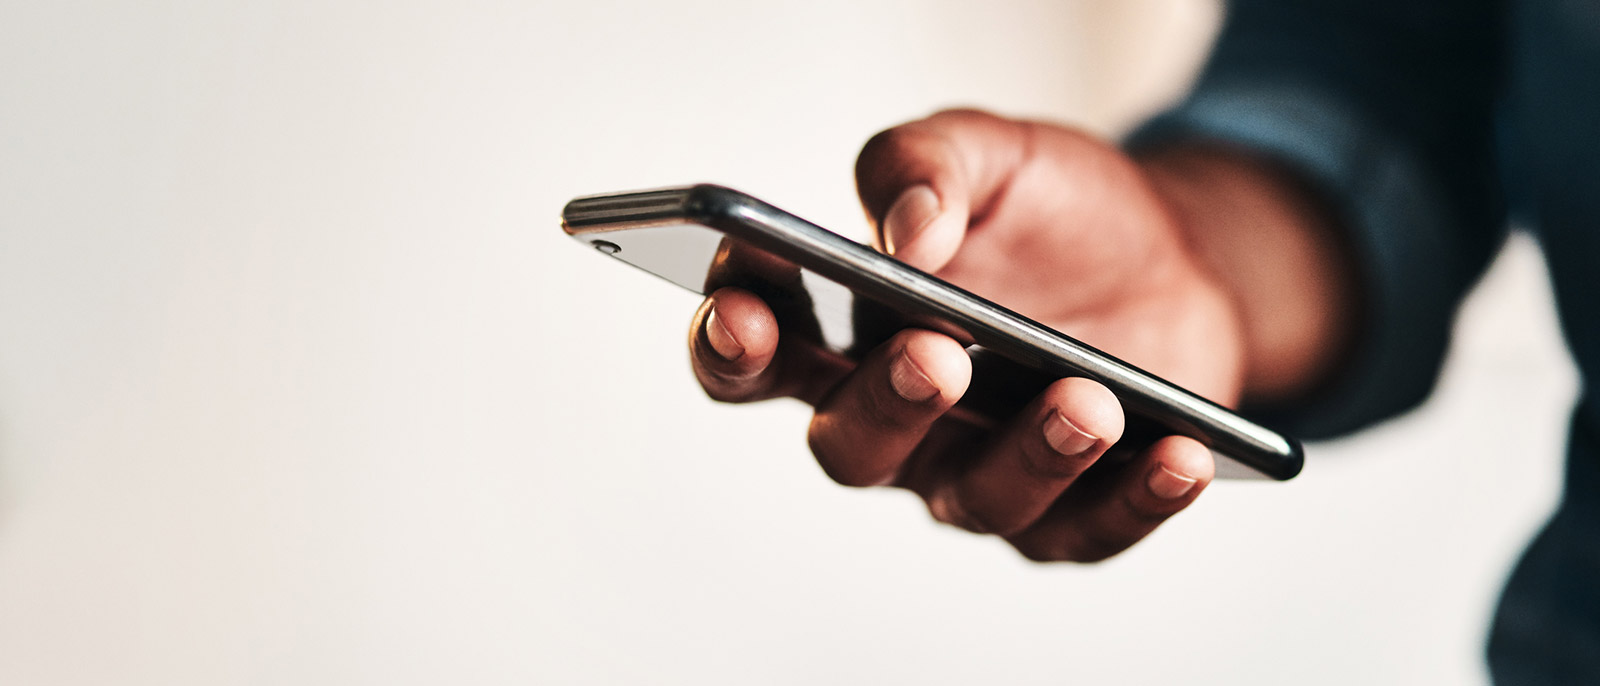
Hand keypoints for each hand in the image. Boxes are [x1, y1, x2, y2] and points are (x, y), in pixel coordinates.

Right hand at [689, 109, 1349, 560]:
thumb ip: (925, 165)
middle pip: (850, 447)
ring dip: (1029, 455)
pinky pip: (1090, 529)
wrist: (1171, 257)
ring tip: (1086, 401)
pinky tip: (1178, 457)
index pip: (752, 357)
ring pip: (974, 498)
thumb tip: (905, 229)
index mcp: (842, 332)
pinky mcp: (1070, 512)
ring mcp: (978, 472)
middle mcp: (894, 420)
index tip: (745, 311)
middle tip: (933, 356)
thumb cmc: (1051, 213)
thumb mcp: (990, 152)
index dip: (730, 344)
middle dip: (886, 406)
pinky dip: (1135, 499)